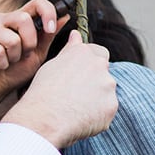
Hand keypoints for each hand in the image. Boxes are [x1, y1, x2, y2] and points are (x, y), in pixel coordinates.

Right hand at [0, 0, 65, 101]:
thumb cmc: (13, 72)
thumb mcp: (37, 55)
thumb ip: (48, 36)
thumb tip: (65, 17)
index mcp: (18, 19)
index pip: (37, 2)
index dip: (47, 12)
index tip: (51, 29)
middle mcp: (1, 20)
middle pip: (24, 18)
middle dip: (29, 43)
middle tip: (23, 56)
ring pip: (11, 38)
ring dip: (14, 57)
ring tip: (7, 63)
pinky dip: (1, 63)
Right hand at [1, 29, 117, 148]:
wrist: (44, 118)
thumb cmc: (42, 92)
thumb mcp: (52, 65)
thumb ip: (69, 50)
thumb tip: (76, 35)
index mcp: (84, 53)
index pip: (99, 53)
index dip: (92, 65)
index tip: (82, 76)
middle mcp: (100, 66)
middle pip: (104, 74)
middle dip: (95, 83)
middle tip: (76, 96)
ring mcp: (108, 86)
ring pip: (106, 93)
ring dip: (97, 99)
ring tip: (75, 110)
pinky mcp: (112, 106)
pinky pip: (107, 111)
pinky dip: (98, 116)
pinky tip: (81, 120)